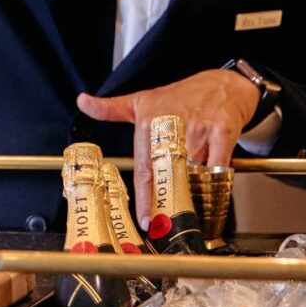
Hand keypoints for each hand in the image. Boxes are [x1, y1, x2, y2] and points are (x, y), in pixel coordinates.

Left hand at [76, 68, 259, 224]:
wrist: (221, 84)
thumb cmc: (180, 96)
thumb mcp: (142, 100)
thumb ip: (111, 108)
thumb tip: (82, 101)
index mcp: (150, 121)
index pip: (144, 167)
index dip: (144, 197)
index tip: (145, 218)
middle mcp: (173, 125)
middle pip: (168, 174)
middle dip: (167, 201)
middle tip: (165, 222)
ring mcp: (199, 129)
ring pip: (194, 172)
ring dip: (193, 190)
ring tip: (191, 204)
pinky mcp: (223, 130)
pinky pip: (218, 164)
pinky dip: (215, 178)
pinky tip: (212, 185)